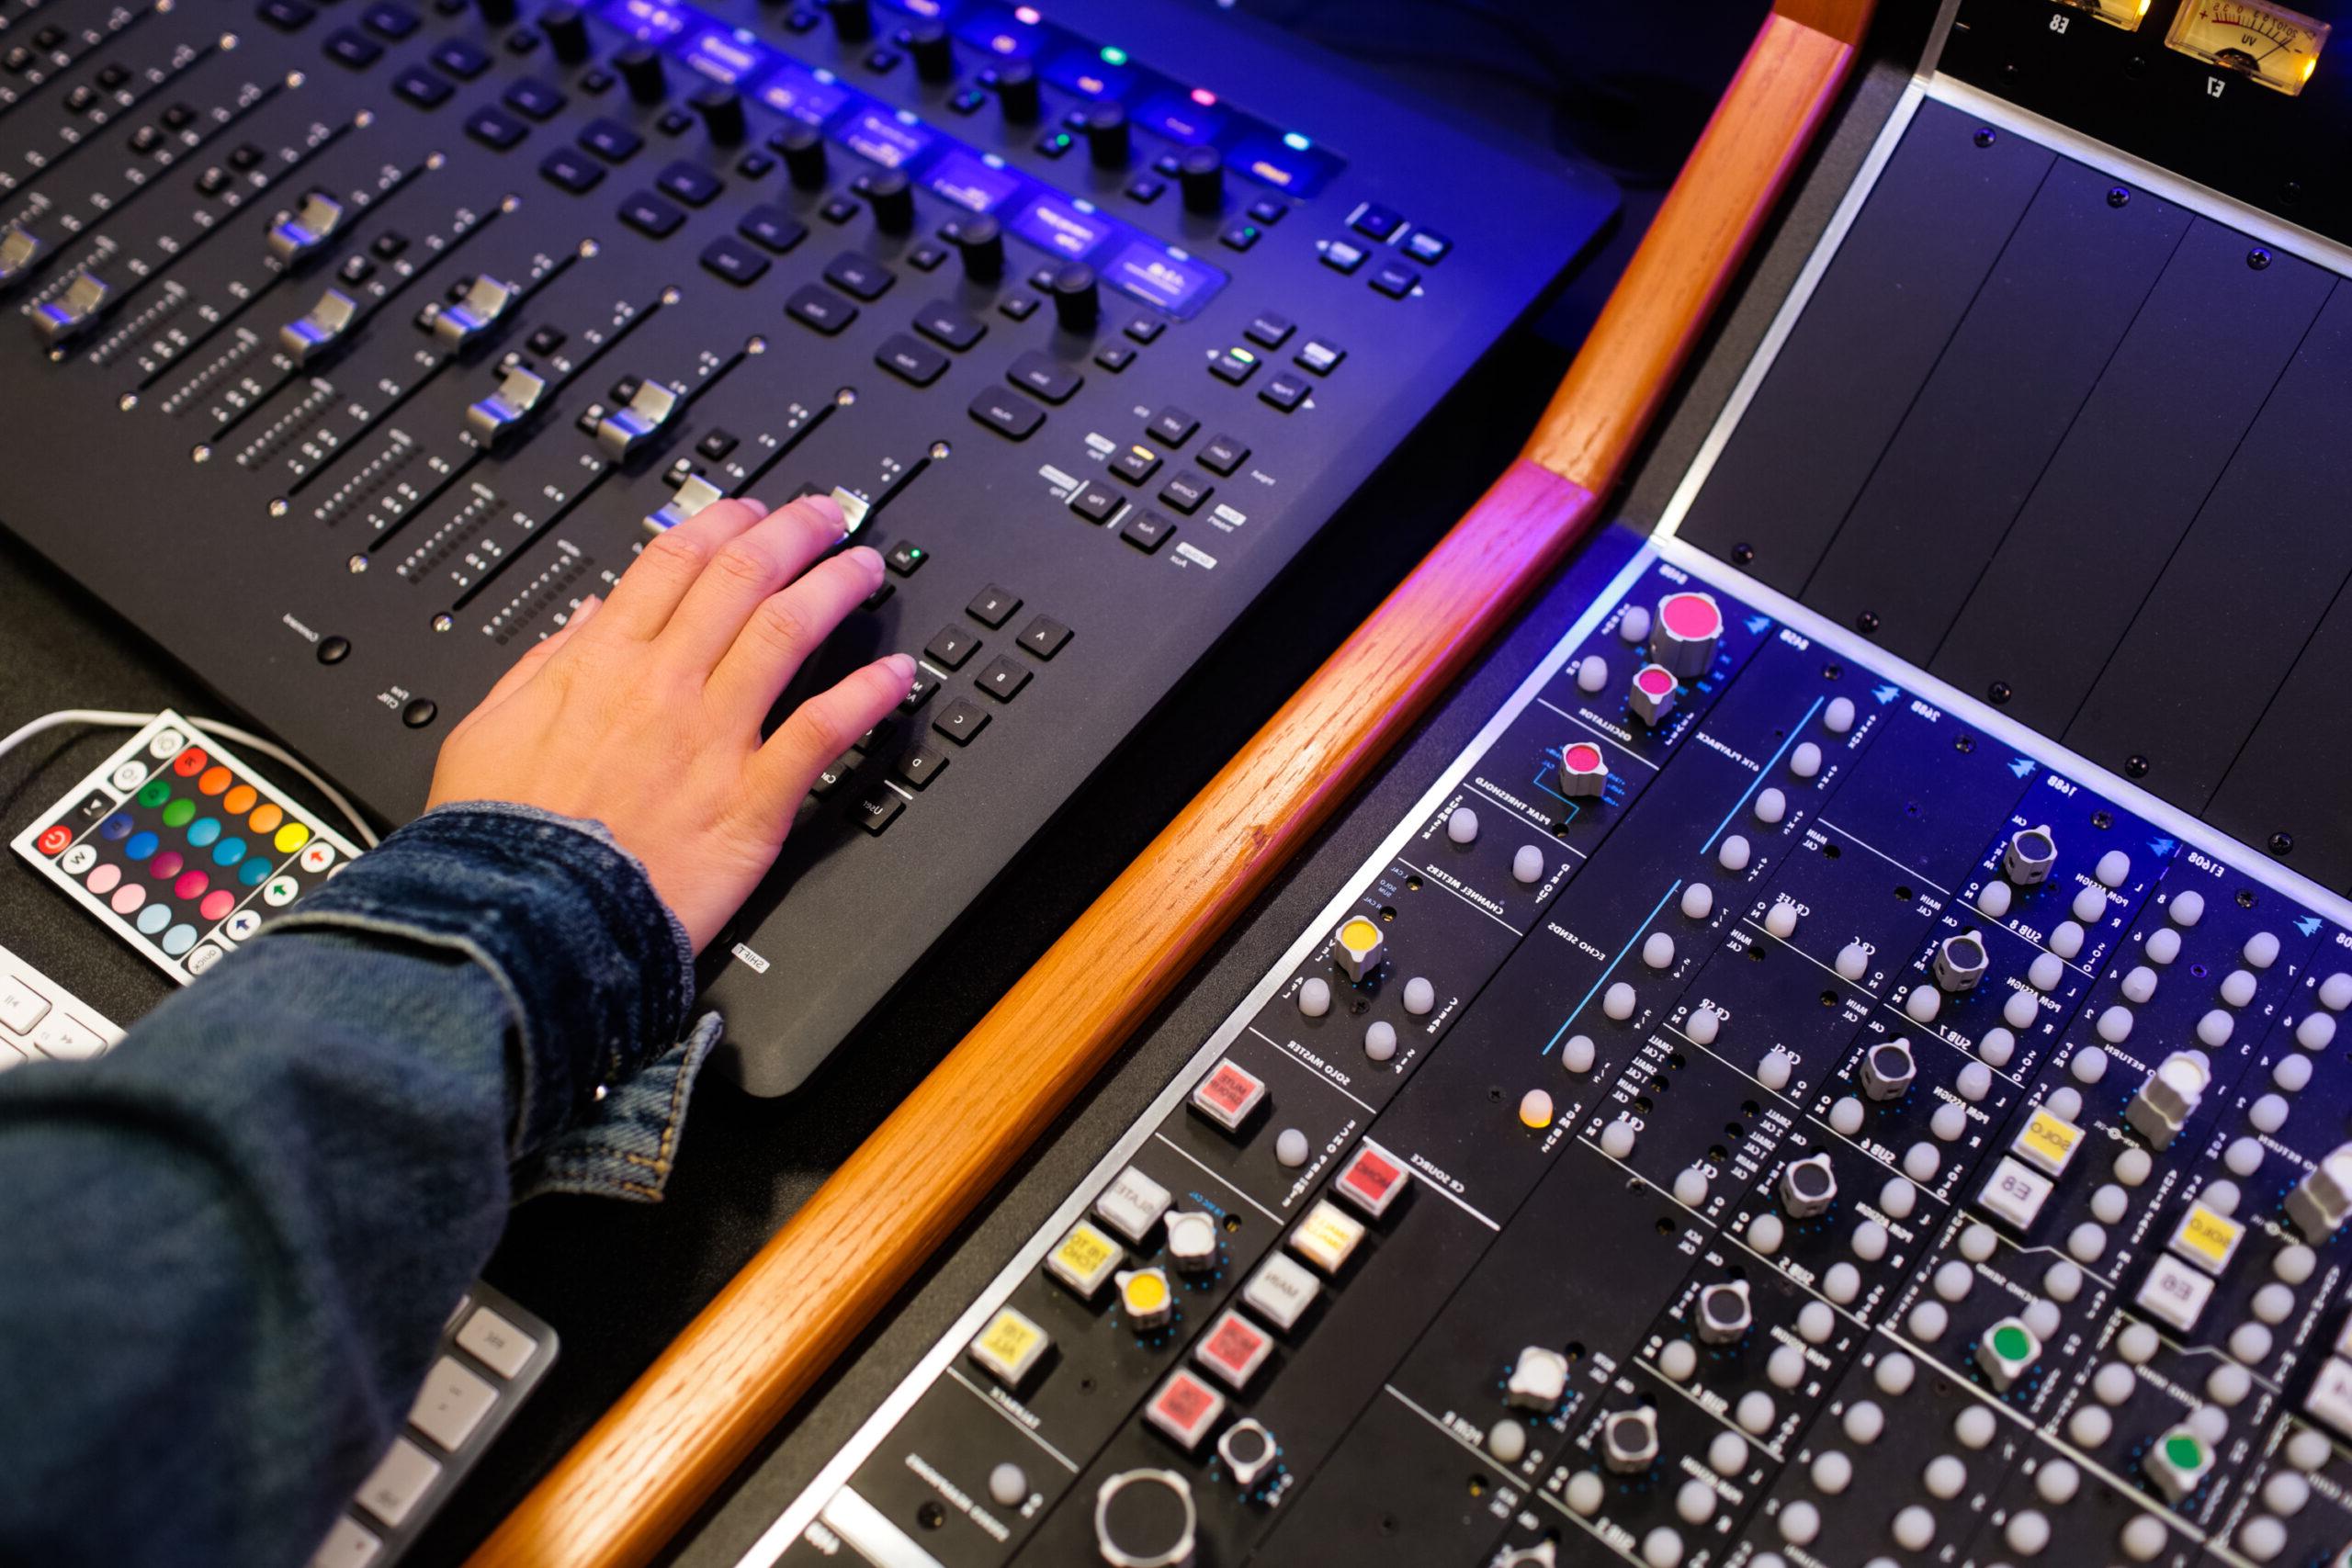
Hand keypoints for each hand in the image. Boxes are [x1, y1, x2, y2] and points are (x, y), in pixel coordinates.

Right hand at [427, 493, 913, 950]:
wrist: (527, 920)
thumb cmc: (502, 838)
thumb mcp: (491, 727)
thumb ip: (546, 663)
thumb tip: (586, 616)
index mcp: (602, 662)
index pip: (675, 562)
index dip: (724, 524)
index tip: (751, 510)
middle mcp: (666, 686)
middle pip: (743, 580)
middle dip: (792, 534)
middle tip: (826, 516)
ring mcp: (714, 739)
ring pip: (788, 634)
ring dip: (835, 589)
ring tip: (866, 567)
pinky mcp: (752, 801)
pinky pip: (822, 733)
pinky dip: (866, 697)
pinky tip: (897, 675)